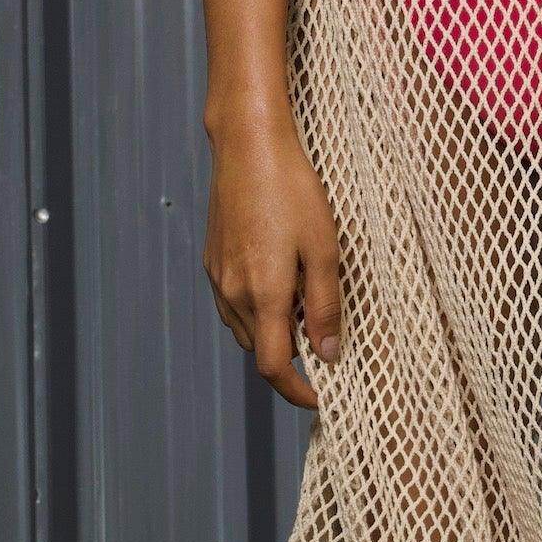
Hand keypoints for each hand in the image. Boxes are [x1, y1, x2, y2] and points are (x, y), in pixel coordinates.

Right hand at [204, 125, 346, 408]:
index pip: (273, 367)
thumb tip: (329, 354)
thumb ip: (326, 306)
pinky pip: (232, 303)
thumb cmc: (293, 190)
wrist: (248, 144)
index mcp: (263, 295)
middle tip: (323, 337)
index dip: (297, 391)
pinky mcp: (212, 259)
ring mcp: (217, 276)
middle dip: (289, 356)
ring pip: (244, 327)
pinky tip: (277, 280)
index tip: (321, 397)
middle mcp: (233, 292)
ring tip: (303, 304)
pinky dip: (254, 309)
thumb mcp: (324, 248)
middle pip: (259, 349)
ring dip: (271, 331)